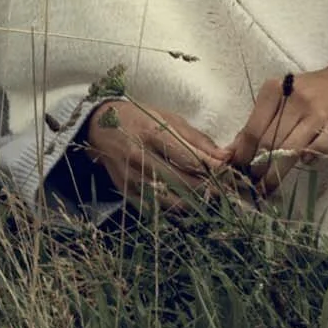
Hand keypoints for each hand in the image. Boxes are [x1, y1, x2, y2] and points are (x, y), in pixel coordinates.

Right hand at [78, 96, 241, 205]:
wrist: (99, 126)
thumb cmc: (139, 118)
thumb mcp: (168, 118)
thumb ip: (197, 139)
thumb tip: (224, 157)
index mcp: (152, 133)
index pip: (190, 158)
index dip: (214, 169)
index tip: (228, 173)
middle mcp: (140, 157)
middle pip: (184, 183)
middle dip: (208, 188)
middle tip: (222, 188)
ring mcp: (132, 178)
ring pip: (172, 201)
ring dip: (194, 201)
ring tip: (205, 194)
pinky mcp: (126, 192)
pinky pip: (158, 209)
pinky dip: (175, 207)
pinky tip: (184, 200)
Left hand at [226, 39, 327, 194]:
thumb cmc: (304, 93)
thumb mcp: (277, 98)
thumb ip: (256, 122)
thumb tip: (232, 150)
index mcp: (274, 90)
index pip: (253, 128)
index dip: (243, 153)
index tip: (236, 170)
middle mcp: (295, 101)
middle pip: (270, 142)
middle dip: (258, 168)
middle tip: (251, 185)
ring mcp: (317, 114)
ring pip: (292, 149)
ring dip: (277, 172)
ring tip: (268, 186)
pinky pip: (320, 149)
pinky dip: (310, 158)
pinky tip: (304, 162)